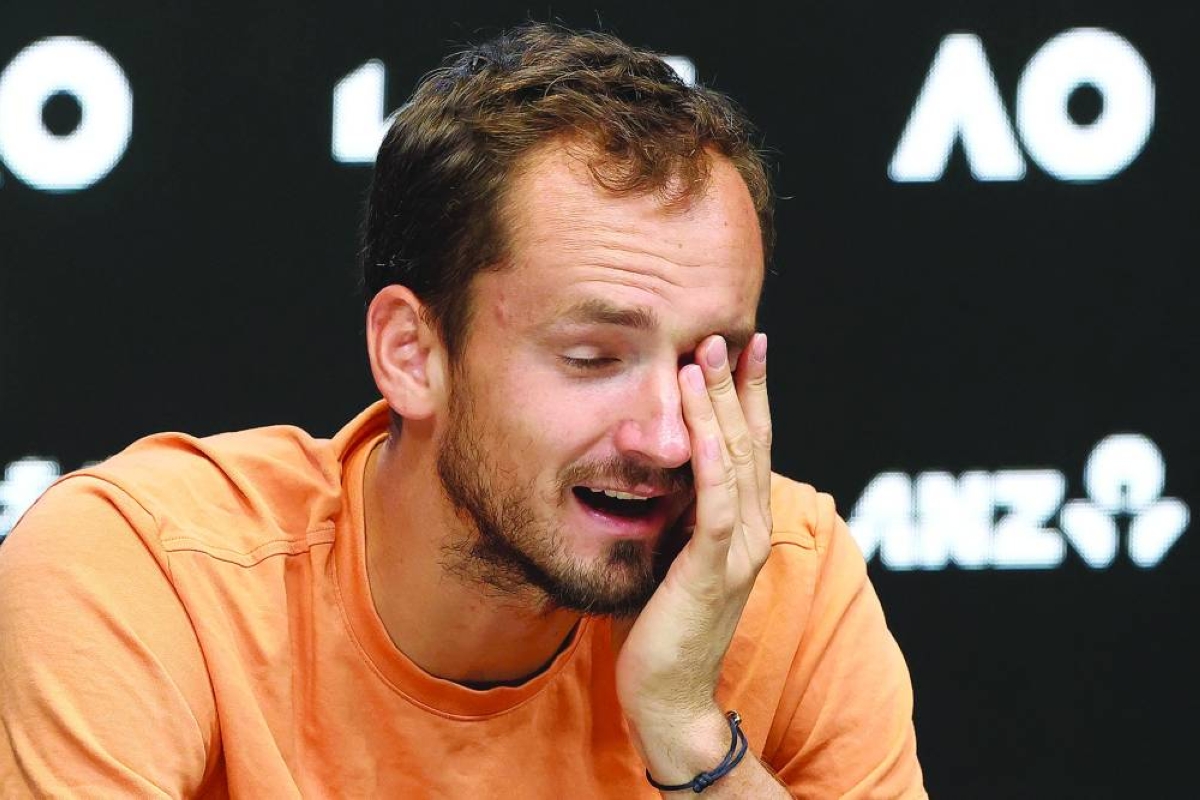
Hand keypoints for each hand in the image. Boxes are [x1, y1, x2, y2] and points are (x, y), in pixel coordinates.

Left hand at [614, 332, 772, 781]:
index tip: (742, 349)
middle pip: (751, 442)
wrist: (667, 697)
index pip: (751, 447)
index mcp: (741, 525)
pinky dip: (710, 459)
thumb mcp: (671, 554)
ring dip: (721, 406)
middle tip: (727, 334)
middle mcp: (749, 531)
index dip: (749, 396)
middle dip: (737, 385)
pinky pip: (714, 504)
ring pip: (736, 462)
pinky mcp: (712, 570)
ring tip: (706, 357)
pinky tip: (700, 424)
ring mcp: (736, 551)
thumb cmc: (662, 626)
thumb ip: (675, 513)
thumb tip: (656, 463)